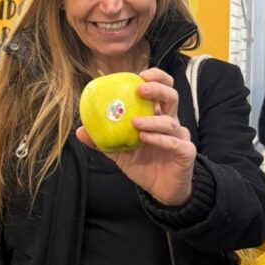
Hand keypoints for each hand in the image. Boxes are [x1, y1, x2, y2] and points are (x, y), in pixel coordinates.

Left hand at [76, 67, 196, 206]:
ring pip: (170, 121)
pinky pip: (173, 142)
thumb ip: (102, 141)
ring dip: (152, 120)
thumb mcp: (119, 152)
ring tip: (135, 122)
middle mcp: (171, 122)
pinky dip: (159, 139)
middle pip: (171, 96)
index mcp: (157, 116)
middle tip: (140, 89)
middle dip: (157, 89)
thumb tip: (79, 130)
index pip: (161, 89)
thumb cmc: (143, 165)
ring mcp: (180, 136)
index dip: (155, 78)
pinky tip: (145, 138)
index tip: (139, 75)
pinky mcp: (185, 152)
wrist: (161, 190)